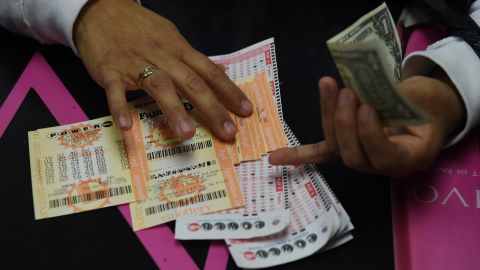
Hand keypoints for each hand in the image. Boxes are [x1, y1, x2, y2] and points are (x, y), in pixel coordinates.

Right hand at [73, 0, 251, 140]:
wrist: (101, 9)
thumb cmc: (139, 27)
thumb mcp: (171, 37)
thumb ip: (193, 58)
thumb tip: (220, 71)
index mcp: (179, 49)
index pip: (209, 71)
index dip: (229, 91)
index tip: (245, 111)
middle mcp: (162, 56)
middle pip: (191, 82)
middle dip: (212, 108)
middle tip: (228, 132)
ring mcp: (135, 63)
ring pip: (159, 86)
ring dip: (173, 110)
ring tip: (187, 134)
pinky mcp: (110, 70)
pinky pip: (115, 91)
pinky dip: (120, 108)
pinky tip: (127, 127)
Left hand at [269, 72, 464, 176]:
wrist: (426, 113)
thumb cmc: (427, 106)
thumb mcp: (423, 101)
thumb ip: (398, 100)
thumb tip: (365, 85)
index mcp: (408, 157)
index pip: (384, 156)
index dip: (371, 134)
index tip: (367, 107)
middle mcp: (380, 166)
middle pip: (352, 154)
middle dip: (344, 122)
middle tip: (346, 93)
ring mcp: (360, 159)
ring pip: (336, 147)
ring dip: (328, 115)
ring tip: (328, 85)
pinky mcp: (344, 149)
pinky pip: (321, 153)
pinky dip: (299, 154)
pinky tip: (275, 157)